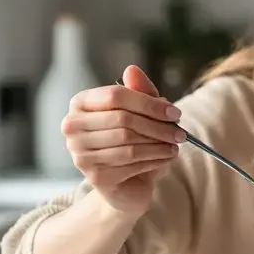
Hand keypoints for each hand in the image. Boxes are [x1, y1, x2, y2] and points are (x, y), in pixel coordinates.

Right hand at [62, 65, 184, 215]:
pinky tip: (165, 158)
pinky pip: (130, 163)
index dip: (149, 103)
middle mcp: (72, 127)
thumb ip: (140, 92)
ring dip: (158, 144)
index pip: (116, 96)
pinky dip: (154, 159)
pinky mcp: (93, 175)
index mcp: (80, 103)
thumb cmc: (132, 141)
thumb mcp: (141, 114)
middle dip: (158, 127)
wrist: (125, 183)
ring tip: (175, 146)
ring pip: (128, 142)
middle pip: (123, 120)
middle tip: (181, 133)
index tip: (175, 113)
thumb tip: (132, 69)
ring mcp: (79, 152)